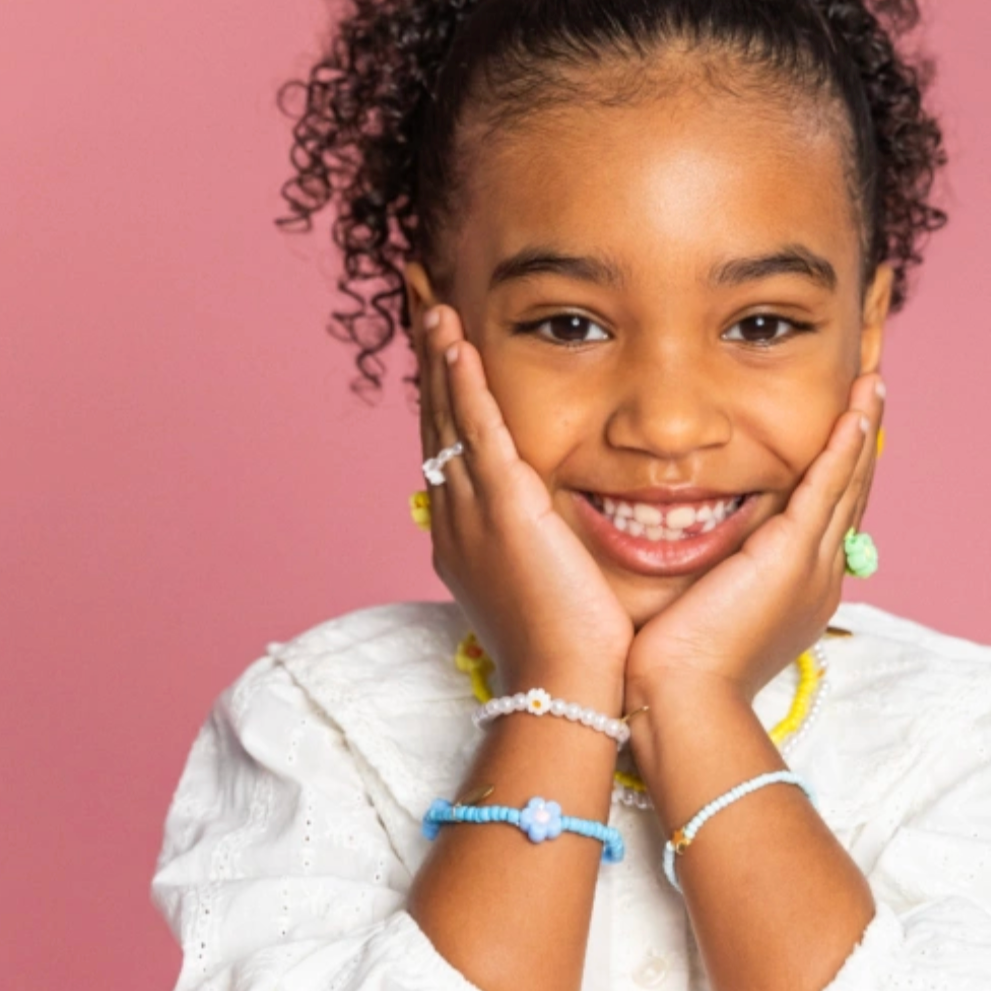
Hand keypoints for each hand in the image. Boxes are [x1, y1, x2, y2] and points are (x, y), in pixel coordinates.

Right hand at [413, 304, 633, 694]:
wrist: (567, 689)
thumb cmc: (569, 653)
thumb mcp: (544, 588)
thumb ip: (539, 549)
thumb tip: (551, 531)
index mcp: (467, 538)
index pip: (451, 450)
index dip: (446, 399)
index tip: (444, 353)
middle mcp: (457, 520)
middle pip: (437, 422)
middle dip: (430, 363)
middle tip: (421, 305)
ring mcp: (474, 514)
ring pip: (448, 418)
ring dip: (438, 357)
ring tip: (430, 301)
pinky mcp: (505, 512)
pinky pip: (477, 433)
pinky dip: (465, 385)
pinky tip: (458, 340)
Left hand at [624, 373, 884, 705]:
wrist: (681, 699)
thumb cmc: (676, 669)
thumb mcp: (701, 611)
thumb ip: (709, 575)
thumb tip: (696, 555)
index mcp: (798, 591)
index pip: (825, 515)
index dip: (836, 469)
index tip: (841, 429)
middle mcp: (817, 576)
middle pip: (849, 493)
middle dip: (859, 439)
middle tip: (871, 389)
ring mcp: (811, 566)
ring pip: (847, 483)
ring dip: (862, 428)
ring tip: (874, 382)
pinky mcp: (792, 557)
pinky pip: (827, 488)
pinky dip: (843, 447)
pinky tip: (854, 411)